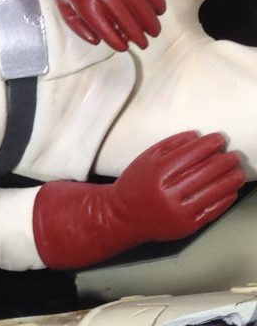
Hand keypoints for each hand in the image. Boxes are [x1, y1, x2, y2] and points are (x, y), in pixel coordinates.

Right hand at [33, 131, 243, 268]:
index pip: (191, 154)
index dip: (209, 145)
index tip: (219, 138)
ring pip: (213, 191)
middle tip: (233, 154)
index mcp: (157, 172)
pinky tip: (231, 190)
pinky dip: (225, 199)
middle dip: (224, 161)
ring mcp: (179, 210)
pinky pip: (212, 210)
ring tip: (238, 171)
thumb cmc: (134, 184)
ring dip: (230, 179)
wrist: (123, 216)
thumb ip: (169, 145)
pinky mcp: (186, 226)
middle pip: (205, 172)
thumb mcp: (145, 159)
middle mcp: (168, 191)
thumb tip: (196, 135)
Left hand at [41, 0, 165, 50]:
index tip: (125, 47)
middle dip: (139, 36)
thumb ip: (79, 25)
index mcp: (84, 2)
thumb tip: (98, 40)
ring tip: (154, 29)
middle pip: (129, 20)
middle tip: (144, 42)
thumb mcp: (62, 3)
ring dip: (151, 21)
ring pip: (142, 4)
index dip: (119, 43)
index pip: (108, 31)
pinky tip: (158, 8)